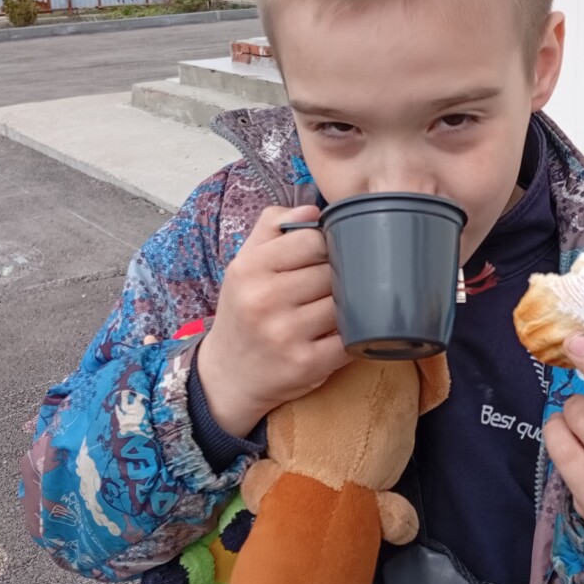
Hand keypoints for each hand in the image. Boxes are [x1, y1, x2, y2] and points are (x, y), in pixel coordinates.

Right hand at [196, 205, 351, 436]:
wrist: (227, 375)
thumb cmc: (244, 311)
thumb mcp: (244, 264)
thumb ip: (272, 227)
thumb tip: (313, 208)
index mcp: (249, 269)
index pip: (313, 239)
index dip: (327, 246)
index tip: (325, 257)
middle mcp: (264, 299)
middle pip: (332, 270)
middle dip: (339, 276)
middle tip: (333, 286)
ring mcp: (286, 334)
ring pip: (345, 302)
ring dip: (350, 305)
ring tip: (338, 308)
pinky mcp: (307, 364)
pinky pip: (351, 337)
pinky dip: (355, 333)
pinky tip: (345, 332)